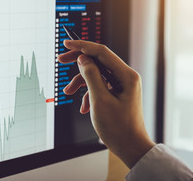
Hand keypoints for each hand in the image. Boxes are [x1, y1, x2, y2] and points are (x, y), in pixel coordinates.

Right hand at [57, 40, 154, 168]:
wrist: (130, 148)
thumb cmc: (119, 128)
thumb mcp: (99, 100)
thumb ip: (90, 76)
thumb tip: (83, 59)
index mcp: (126, 75)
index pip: (101, 52)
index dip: (82, 46)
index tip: (67, 43)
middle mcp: (125, 76)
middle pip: (98, 60)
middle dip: (79, 62)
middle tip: (61, 60)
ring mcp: (121, 85)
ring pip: (96, 74)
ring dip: (80, 82)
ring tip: (68, 92)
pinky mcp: (117, 92)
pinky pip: (99, 85)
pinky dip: (88, 93)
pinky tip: (84, 107)